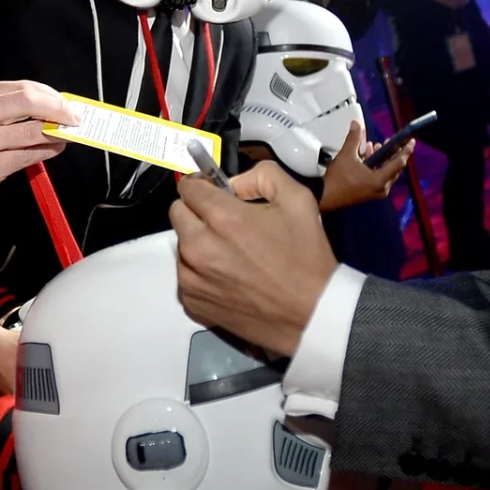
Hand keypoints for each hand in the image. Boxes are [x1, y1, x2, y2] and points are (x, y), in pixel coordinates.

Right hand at [0, 81, 75, 242]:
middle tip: (75, 117)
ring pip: (33, 130)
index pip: (22, 88)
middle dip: (59, 109)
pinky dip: (48, 151)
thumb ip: (5, 109)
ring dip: (58, 132)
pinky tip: (55, 149)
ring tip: (67, 134)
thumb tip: (50, 105)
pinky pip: (29, 155)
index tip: (66, 103)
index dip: (51, 95)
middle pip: (29, 102)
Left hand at [170, 162, 333, 355]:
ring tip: (230, 254)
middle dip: (197, 211)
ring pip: (180, 246)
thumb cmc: (306, 258)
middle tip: (225, 222)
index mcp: (222, 218)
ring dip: (197, 243)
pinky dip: (199, 273)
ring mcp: (192, 279)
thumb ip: (263, 175)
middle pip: (178, 213)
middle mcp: (199, 247)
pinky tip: (227, 277)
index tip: (215, 192)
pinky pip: (185, 276)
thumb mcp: (297, 199)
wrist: (311, 314)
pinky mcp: (193, 303)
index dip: (203, 185)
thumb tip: (235, 182)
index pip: (188, 187)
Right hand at [317, 121, 409, 210]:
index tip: (410, 141)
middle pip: (394, 167)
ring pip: (386, 171)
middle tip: (392, 141)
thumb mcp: (346, 155)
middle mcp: (381, 188)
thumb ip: (354, 138)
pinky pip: (379, 176)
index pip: (399, 162)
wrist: (325, 196)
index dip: (405, 150)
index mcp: (380, 180)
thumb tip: (357, 125)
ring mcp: (376, 191)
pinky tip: (367, 155)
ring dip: (383, 158)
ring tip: (377, 146)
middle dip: (393, 152)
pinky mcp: (369, 191)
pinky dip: (376, 165)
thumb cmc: (337, 180)